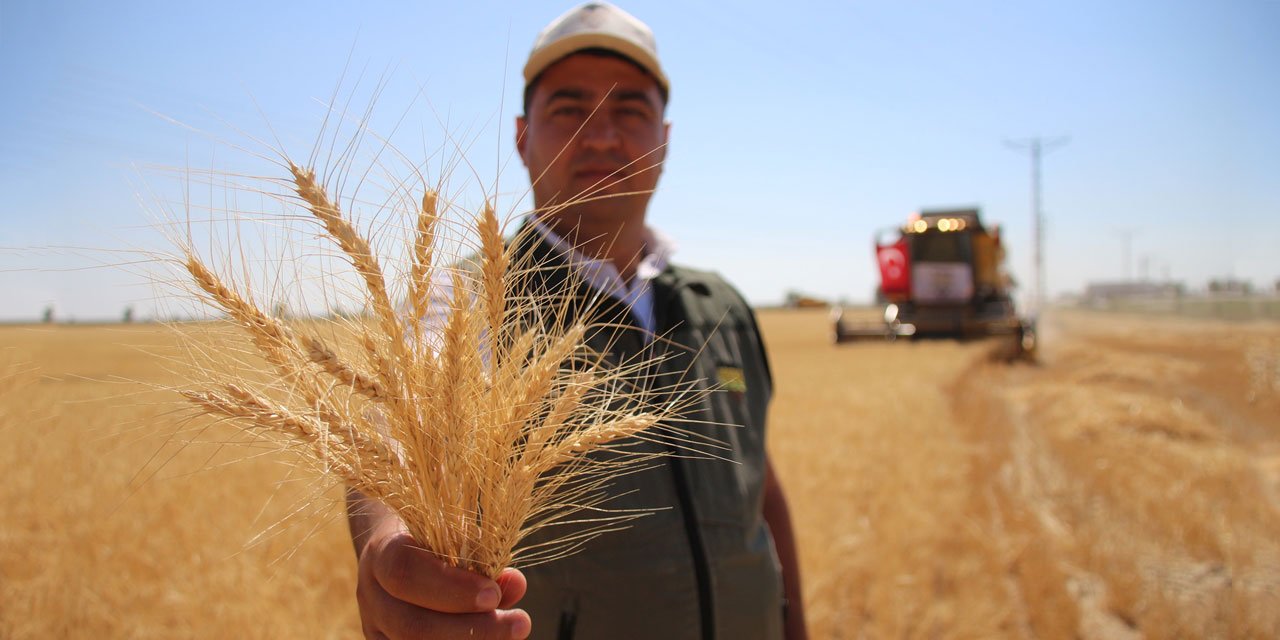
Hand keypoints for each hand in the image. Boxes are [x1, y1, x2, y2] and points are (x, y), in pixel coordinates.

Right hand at [355, 519, 530, 638]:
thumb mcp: (452, 531)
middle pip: (411, 624)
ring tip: (513, 633)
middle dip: (470, 629)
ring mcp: (373, 625)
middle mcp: (371, 593)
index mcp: (382, 552)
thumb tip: (516, 584)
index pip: (405, 571)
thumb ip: (482, 557)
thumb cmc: (429, 534)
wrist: (389, 545)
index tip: (492, 592)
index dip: (450, 587)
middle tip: (520, 623)